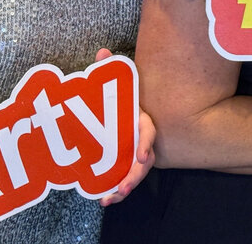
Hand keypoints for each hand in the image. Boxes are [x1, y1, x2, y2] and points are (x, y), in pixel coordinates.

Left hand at [94, 48, 156, 206]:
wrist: (119, 112)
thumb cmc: (119, 98)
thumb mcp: (115, 84)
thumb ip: (110, 70)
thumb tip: (102, 52)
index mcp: (141, 120)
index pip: (148, 132)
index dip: (146, 143)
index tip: (142, 154)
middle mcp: (140, 140)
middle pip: (145, 160)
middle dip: (136, 174)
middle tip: (124, 186)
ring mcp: (132, 154)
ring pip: (135, 173)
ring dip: (126, 186)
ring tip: (111, 197)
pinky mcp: (122, 164)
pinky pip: (123, 179)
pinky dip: (116, 191)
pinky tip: (104, 200)